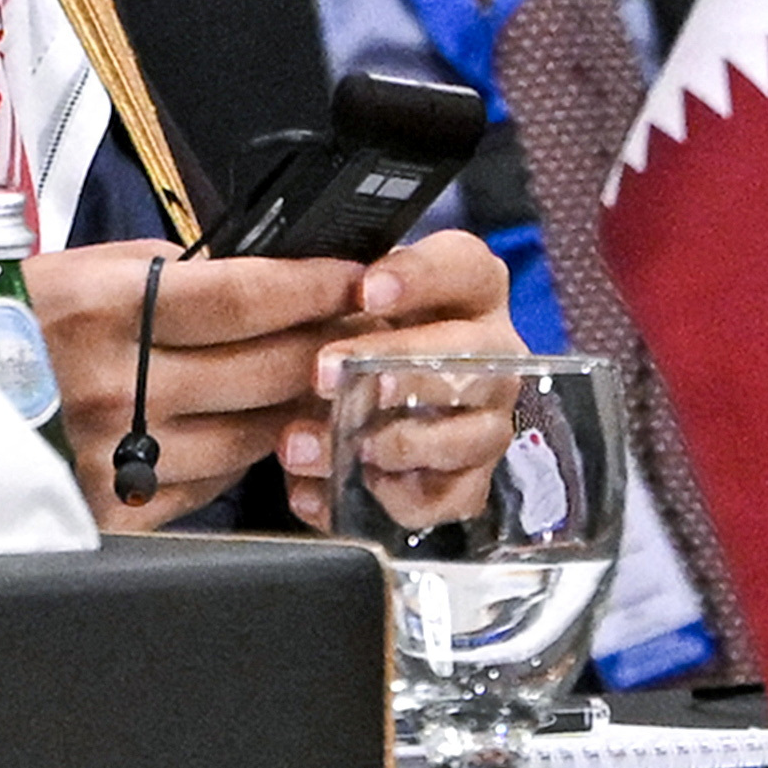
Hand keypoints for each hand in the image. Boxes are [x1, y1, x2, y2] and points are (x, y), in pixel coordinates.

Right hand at [13, 230, 501, 528]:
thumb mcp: (45, 273)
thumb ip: (138, 270)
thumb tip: (222, 274)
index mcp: (96, 306)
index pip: (240, 294)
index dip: (311, 285)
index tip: (355, 276)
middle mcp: (116, 383)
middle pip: (265, 367)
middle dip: (325, 343)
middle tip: (358, 329)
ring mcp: (120, 455)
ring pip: (253, 434)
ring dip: (292, 406)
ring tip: (310, 383)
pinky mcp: (115, 511)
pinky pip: (209, 484)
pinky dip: (237, 456)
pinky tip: (239, 433)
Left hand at [267, 226, 514, 526]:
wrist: (351, 396)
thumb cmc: (346, 331)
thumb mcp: (333, 301)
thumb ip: (323, 294)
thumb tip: (276, 291)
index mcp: (464, 292)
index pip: (466, 267)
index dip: (422, 276)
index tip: (364, 291)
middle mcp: (491, 356)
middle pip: (475, 358)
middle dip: (400, 366)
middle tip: (328, 374)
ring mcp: (487, 422)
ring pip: (471, 435)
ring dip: (395, 441)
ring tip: (330, 442)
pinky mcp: (469, 482)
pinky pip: (447, 500)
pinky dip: (389, 500)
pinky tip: (333, 492)